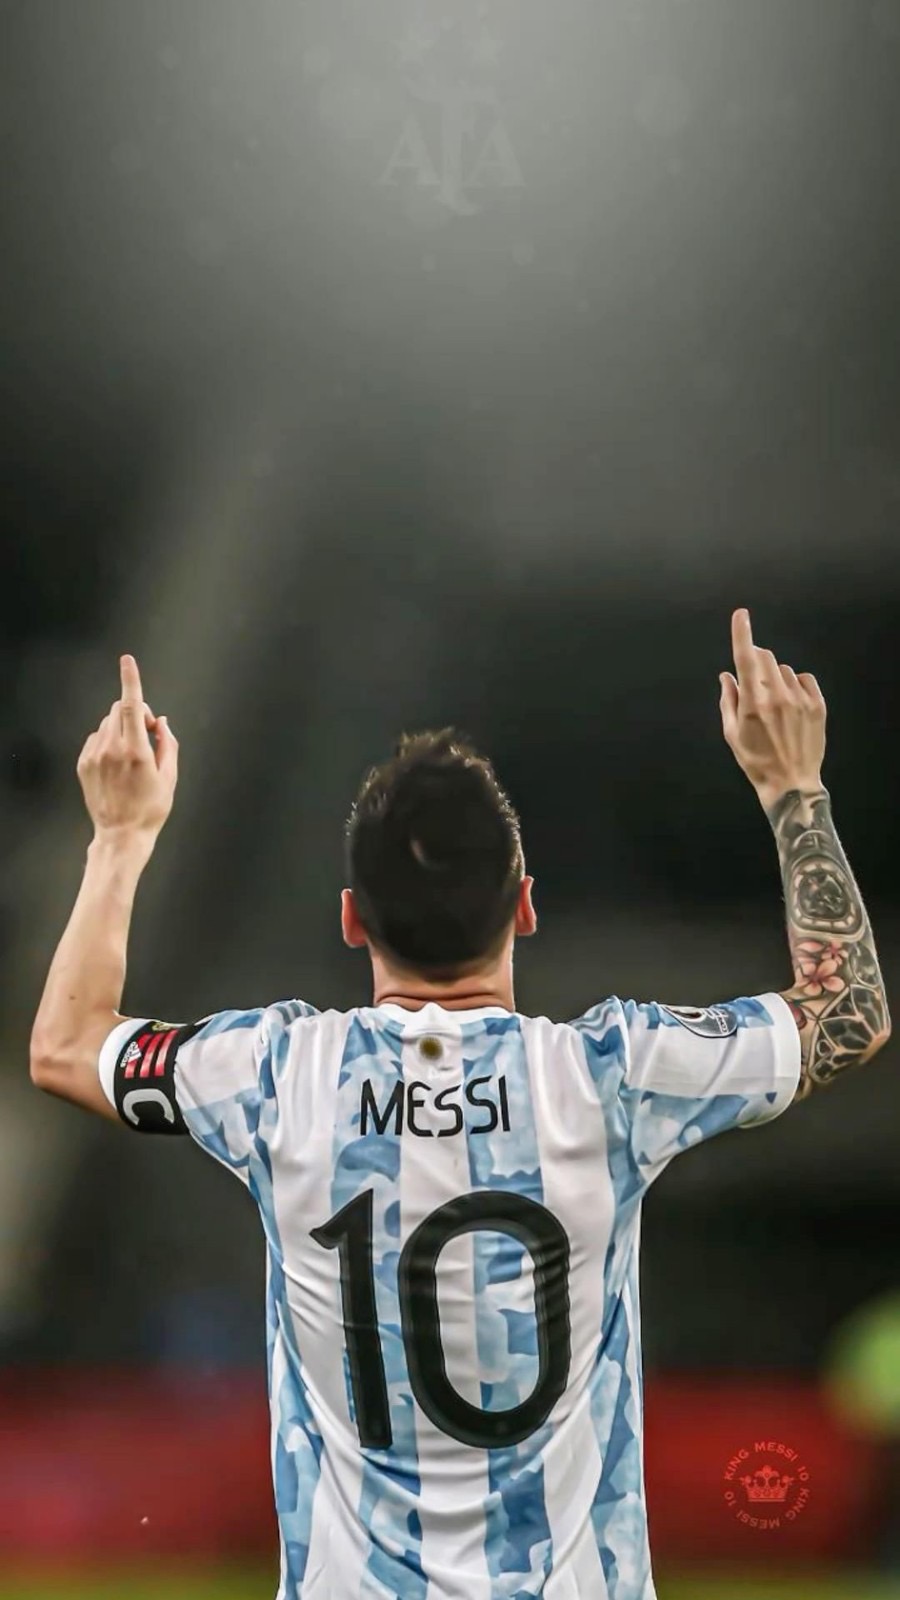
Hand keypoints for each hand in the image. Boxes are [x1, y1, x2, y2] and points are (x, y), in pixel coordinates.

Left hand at [77, 656, 178, 843]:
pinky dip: (108, 741)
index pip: (133, 706)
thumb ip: (168, 744)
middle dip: (136, 712)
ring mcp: (94, 756)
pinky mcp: (84, 763)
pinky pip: (96, 738)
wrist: (121, 834)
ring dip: (122, 727)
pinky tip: (117, 763)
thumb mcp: (170, 777)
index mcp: (136, 750)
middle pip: (120, 710)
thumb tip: (162, 722)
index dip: (131, 680)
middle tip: (149, 733)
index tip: (127, 661)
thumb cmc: (150, 808)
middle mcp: (111, 749)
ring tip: (132, 754)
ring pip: (108, 723)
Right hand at [719, 609, 826, 810]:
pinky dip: (795, 683)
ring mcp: (800, 700)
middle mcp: (777, 696)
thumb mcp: (732, 734)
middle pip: (765, 657)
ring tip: (774, 702)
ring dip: (774, 676)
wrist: (791, 783)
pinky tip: (791, 700)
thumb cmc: (756, 761)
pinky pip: (804, 678)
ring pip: (783, 669)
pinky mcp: (817, 705)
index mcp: (753, 703)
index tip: (741, 615)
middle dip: (755, 659)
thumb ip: (728, 700)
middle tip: (753, 677)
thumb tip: (726, 676)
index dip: (741, 633)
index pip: (745, 658)